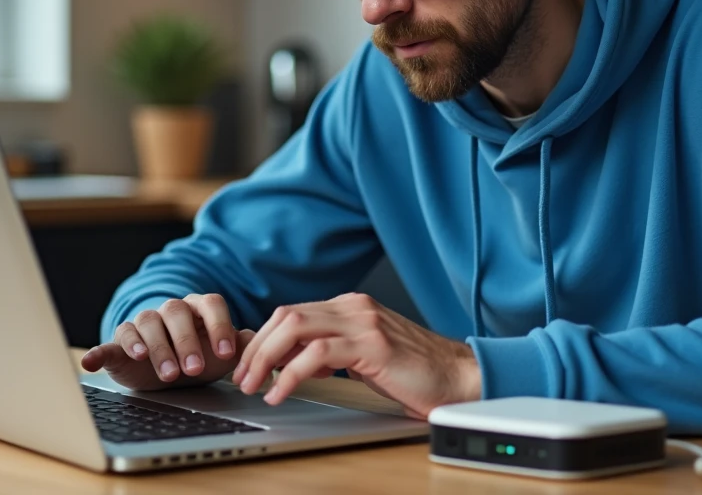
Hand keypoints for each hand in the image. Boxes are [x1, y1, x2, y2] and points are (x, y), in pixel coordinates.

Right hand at [81, 294, 253, 389]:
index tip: (226, 354)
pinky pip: (109, 342)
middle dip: (185, 341)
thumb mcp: (220, 355)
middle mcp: (170, 311)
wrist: (167, 370)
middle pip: (176, 312)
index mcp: (198, 308)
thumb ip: (241, 345)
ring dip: (155, 348)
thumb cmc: (197, 357)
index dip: (219, 327)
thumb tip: (258, 339)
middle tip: (194, 369)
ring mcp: (143, 324)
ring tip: (166, 372)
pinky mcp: (120, 342)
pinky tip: (91, 362)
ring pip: (146, 323)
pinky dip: (99, 351)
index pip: (211, 304)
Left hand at [231, 292, 480, 418]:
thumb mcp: (363, 358)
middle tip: (242, 378)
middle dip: (255, 348)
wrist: (459, 378)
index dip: (261, 340)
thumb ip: (331, 352)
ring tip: (254, 386)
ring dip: (265, 359)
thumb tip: (290, 362)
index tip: (246, 366)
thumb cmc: (414, 374)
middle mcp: (354, 308)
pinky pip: (316, 354)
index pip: (290, 314)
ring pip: (294, 327)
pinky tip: (281, 393)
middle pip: (285, 316)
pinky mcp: (372, 344)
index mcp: (350, 307)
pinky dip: (290, 374)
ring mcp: (363, 322)